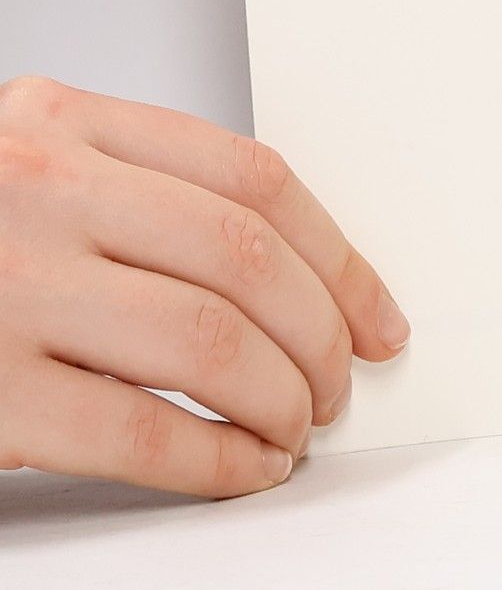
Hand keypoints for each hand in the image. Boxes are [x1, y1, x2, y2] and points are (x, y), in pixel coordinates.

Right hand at [0, 74, 408, 497]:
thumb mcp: (23, 163)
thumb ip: (135, 186)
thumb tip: (289, 270)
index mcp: (60, 121)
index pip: (255, 180)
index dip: (339, 257)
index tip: (376, 315)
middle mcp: (37, 188)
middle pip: (247, 259)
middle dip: (320, 334)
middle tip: (338, 382)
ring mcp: (4, 288)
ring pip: (211, 341)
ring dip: (281, 397)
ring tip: (294, 428)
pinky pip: (138, 431)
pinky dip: (216, 459)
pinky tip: (242, 468)